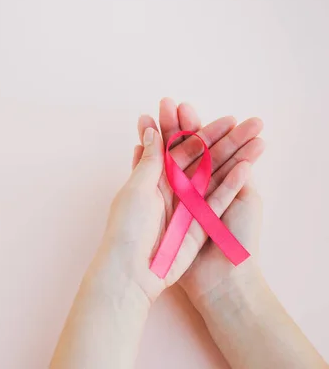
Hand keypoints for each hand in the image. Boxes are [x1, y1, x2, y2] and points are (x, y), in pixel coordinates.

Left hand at [93, 98, 263, 303]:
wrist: (133, 272)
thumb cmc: (127, 229)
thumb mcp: (137, 189)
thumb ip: (150, 161)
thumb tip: (151, 129)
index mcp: (149, 178)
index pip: (168, 147)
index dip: (177, 127)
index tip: (184, 104)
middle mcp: (169, 190)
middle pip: (195, 158)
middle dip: (212, 137)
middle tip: (231, 118)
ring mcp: (185, 206)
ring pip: (211, 175)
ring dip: (230, 155)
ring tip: (250, 133)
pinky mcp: (200, 224)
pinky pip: (218, 200)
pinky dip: (231, 183)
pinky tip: (247, 164)